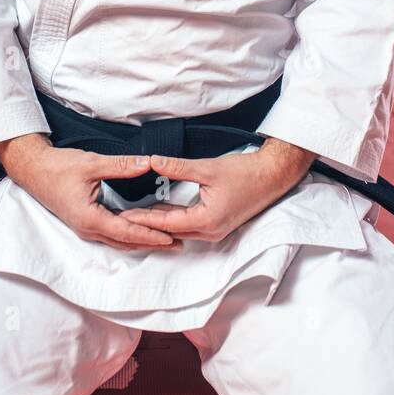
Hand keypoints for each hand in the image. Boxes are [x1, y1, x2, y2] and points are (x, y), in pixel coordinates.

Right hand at [0, 133, 182, 251]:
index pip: (127, 231)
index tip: (171, 236)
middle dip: (152, 243)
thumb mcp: (91, 163)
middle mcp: (88, 228)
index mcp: (90, 218)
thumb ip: (121, 165)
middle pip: (126, 241)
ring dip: (142, 240)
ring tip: (166, 240)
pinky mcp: (85, 222)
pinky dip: (130, 234)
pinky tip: (141, 229)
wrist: (33, 170)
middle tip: (178, 243)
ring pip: (119, 240)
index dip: (150, 234)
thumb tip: (147, 163)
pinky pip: (112, 233)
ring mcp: (86, 227)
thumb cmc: (57, 167)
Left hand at [119, 138, 315, 242]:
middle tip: (121, 218)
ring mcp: (214, 230)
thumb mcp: (208, 168)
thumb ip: (178, 167)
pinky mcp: (217, 224)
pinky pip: (189, 226)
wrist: (272, 176)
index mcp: (206, 221)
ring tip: (134, 216)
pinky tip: (158, 210)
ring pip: (179, 230)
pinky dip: (172, 219)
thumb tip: (153, 162)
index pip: (166, 223)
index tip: (122, 216)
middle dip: (146, 225)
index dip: (143, 219)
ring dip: (158, 223)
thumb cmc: (245, 172)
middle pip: (170, 232)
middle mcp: (210, 232)